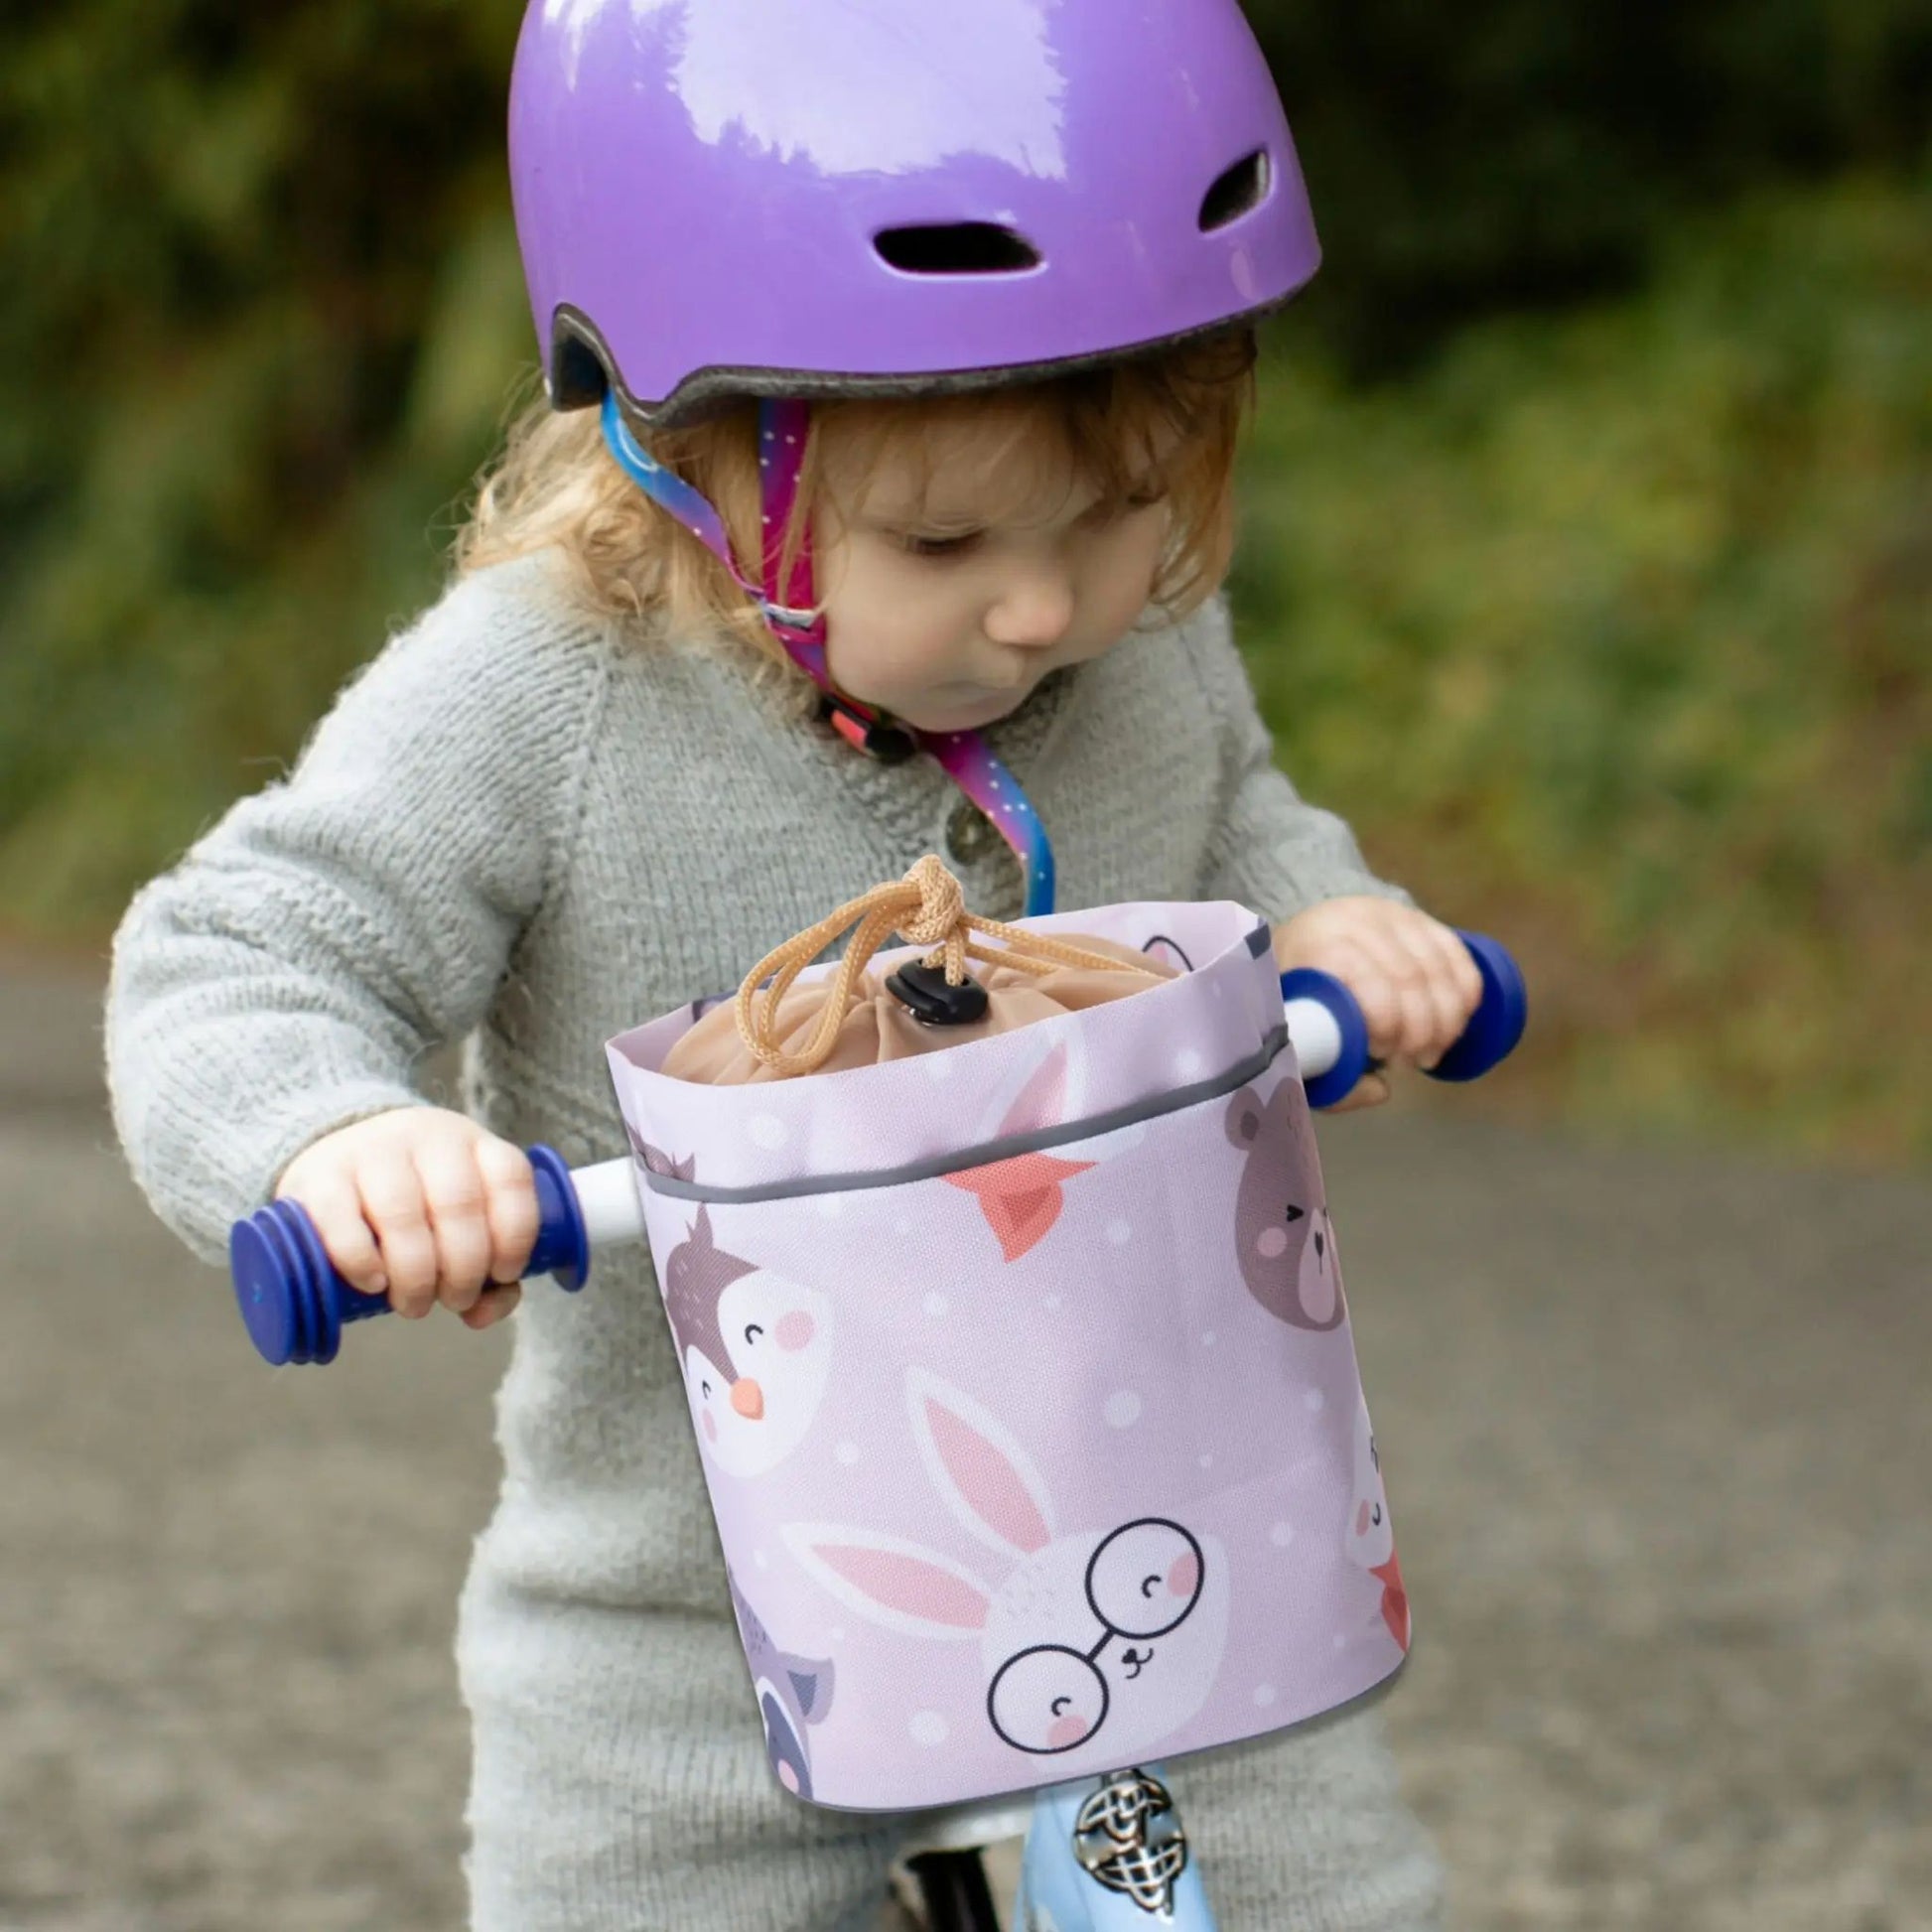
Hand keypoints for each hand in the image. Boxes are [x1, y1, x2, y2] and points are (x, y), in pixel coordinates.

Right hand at [274, 1107, 536, 1329]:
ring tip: (415, 1304)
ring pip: (402, 1213)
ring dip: (415, 1275)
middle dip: (464, 1270)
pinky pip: (341, 1219)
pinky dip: (361, 1261)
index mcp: (474, 1144)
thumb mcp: (460, 1224)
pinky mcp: (319, 1175)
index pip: (510, 1179)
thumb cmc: (416, 1208)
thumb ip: (486, 1273)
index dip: (515, 1236)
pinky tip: (374, 1283)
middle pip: (458, 1205)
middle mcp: (427, 1137)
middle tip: (453, 1300)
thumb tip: (482, 1314)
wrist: (337, 1164)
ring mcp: (371, 1150)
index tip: (503, 1275)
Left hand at [1272, 897, 1484, 1111]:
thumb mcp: (1295, 1034)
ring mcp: (1392, 914)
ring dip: (1447, 1020)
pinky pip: (1458, 955)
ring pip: (1439, 968)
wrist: (1305, 944)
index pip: (1367, 978)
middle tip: (1411, 1061)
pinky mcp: (1419, 919)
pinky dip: (1466, 993)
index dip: (1387, 1022)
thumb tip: (1381, 1090)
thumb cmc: (1298, 999)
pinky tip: (1456, 1023)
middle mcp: (1356, 918)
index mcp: (1316, 942)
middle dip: (1421, 1030)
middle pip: (1409, 976)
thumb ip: (1327, 1074)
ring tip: (1431, 1052)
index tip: (1383, 1053)